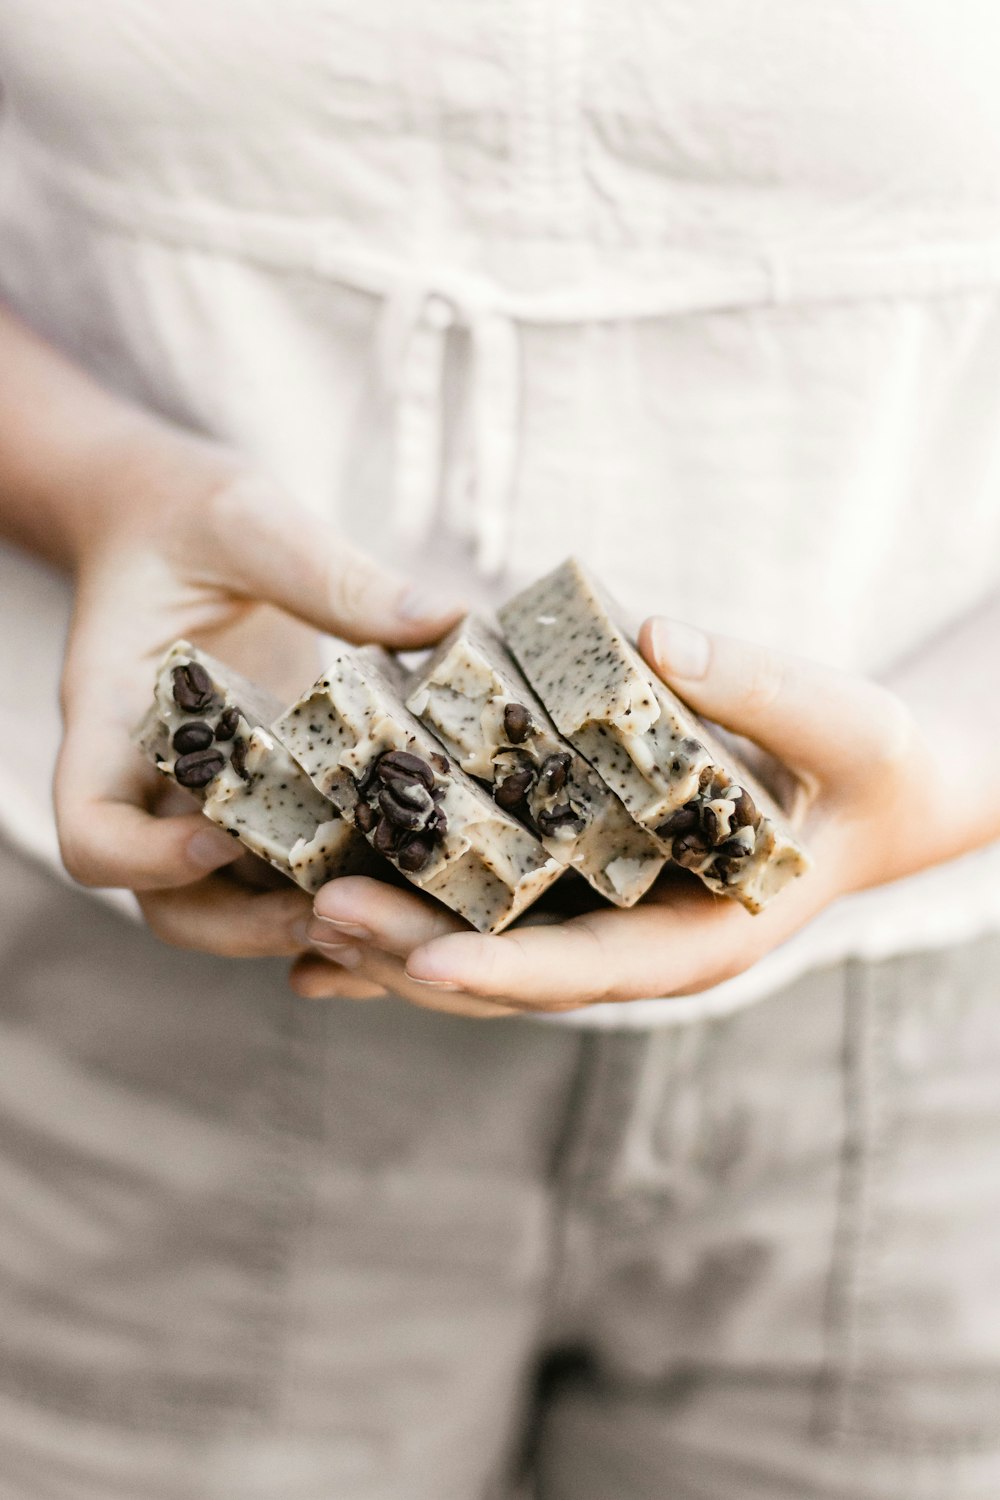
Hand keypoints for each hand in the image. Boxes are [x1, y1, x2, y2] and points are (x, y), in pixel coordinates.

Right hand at [53, 420, 460, 962]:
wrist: (171, 517)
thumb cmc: (188, 512)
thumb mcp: (250, 521)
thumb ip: (328, 574)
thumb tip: (443, 621)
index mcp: (115, 717)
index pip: (91, 830)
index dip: (146, 861)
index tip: (223, 839)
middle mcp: (153, 779)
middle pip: (167, 903)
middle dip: (244, 928)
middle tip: (335, 916)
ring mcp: (207, 795)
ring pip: (233, 903)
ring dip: (301, 922)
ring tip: (389, 915)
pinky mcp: (264, 791)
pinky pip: (288, 861)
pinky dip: (340, 881)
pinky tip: (414, 880)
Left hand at [295, 616, 944, 1016]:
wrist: (868, 789)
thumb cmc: (864, 759)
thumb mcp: (839, 717)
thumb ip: (759, 686)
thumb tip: (653, 635)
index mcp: (699, 935)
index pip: (590, 967)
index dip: (509, 971)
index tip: (424, 960)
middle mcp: (636, 947)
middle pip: (512, 975)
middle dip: (415, 954)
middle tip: (319, 914)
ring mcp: (601, 923)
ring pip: (483, 955)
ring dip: (393, 943)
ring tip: (298, 917)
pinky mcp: (576, 888)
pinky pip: (485, 914)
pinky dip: (409, 919)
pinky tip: (322, 921)